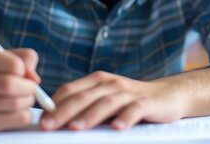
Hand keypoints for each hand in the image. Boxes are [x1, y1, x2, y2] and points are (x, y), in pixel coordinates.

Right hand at [0, 48, 40, 131]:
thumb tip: (34, 79)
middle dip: (29, 87)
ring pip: (16, 103)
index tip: (22, 72)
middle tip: (30, 87)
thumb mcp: (3, 58)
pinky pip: (19, 119)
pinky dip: (25, 113)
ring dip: (28, 100)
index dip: (25, 69)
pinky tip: (16, 109)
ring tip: (23, 97)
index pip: (14, 64)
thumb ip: (24, 58)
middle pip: (10, 85)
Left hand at [40, 71, 186, 130]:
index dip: (55, 104)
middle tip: (48, 126)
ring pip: (106, 103)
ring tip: (76, 128)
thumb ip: (86, 106)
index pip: (71, 90)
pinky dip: (125, 118)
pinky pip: (134, 110)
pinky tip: (116, 128)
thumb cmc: (131, 101)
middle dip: (64, 112)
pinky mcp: (147, 103)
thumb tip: (56, 120)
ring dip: (90, 116)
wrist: (168, 95)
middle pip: (84, 97)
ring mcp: (129, 93)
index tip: (41, 121)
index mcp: (98, 81)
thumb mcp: (106, 99)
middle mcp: (111, 84)